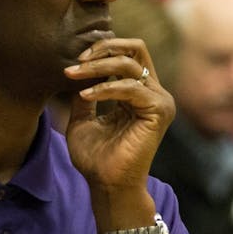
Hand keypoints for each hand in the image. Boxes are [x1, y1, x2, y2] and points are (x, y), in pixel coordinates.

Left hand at [63, 38, 173, 189]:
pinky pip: (130, 87)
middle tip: (77, 61)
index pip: (127, 54)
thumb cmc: (95, 158)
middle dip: (103, 48)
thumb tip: (75, 70)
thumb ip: (84, 94)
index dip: (100, 50)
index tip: (72, 63)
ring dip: (97, 67)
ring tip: (73, 75)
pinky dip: (105, 88)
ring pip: (130, 64)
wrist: (107, 185)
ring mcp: (159, 100)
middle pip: (135, 48)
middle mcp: (153, 93)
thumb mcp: (82, 119)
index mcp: (138, 93)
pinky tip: (85, 96)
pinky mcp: (159, 111)